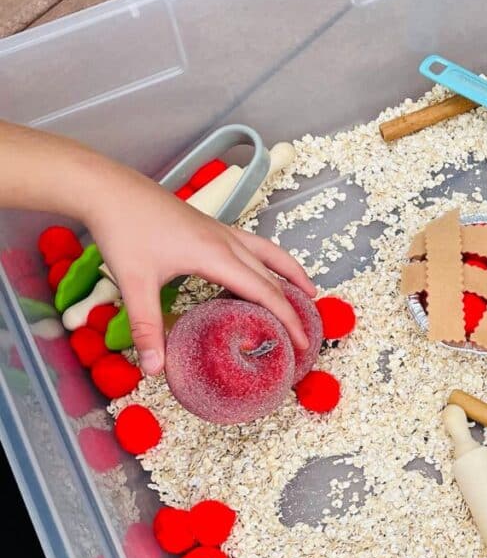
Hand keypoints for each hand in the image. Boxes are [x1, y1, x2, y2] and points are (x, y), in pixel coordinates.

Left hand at [84, 167, 315, 375]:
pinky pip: (251, 246)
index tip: (301, 343)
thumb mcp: (135, 283)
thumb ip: (147, 328)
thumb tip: (154, 370)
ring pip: (268, 252)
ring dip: (290, 272)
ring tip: (308, 291)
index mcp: (216, 255)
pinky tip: (262, 273)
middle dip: (294, 304)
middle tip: (307, 332)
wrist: (106, 187)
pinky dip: (268, 262)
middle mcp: (226, 241)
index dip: (287, 319)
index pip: (265, 292)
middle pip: (273, 275)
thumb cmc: (122, 230)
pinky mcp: (209, 225)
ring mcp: (220, 230)